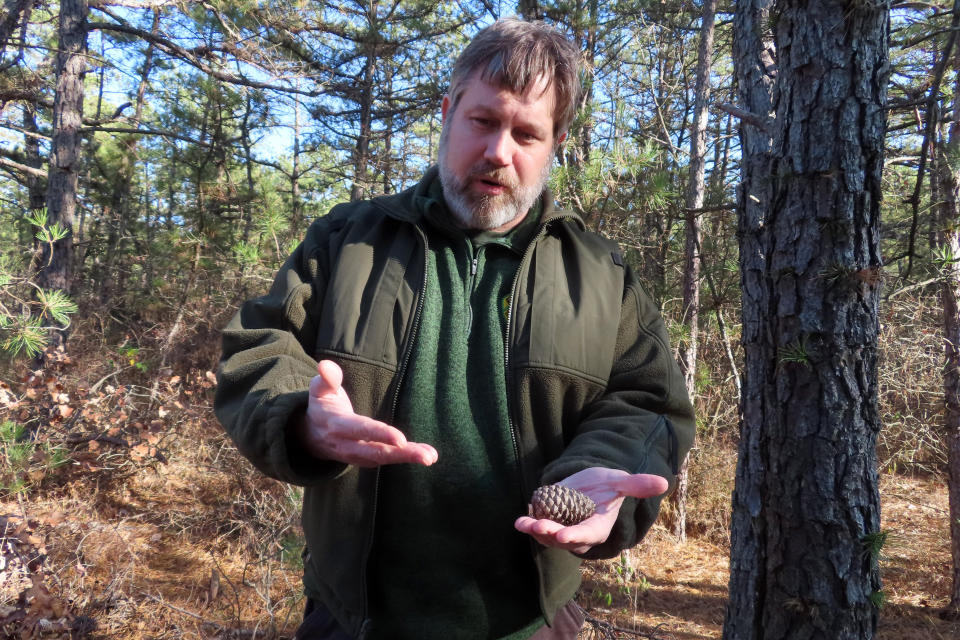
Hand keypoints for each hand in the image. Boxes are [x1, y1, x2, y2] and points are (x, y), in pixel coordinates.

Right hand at [300, 360, 437, 466]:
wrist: (309, 436)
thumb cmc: (321, 406)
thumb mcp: (319, 390)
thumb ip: (327, 378)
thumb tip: (325, 365)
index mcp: (337, 425)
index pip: (361, 430)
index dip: (380, 434)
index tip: (401, 439)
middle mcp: (347, 445)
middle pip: (377, 451)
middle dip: (402, 454)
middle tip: (426, 457)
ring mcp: (357, 455)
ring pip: (384, 458)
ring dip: (408, 458)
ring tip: (430, 457)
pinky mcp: (366, 459)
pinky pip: (386, 459)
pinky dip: (405, 458)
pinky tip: (425, 455)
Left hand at [514, 468, 667, 553]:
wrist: (590, 484)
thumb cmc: (608, 485)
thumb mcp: (621, 482)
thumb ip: (638, 485)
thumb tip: (665, 481)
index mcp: (598, 527)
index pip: (586, 535)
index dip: (573, 536)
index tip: (560, 535)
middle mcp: (579, 534)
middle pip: (563, 539)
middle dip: (549, 535)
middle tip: (538, 526)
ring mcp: (562, 529)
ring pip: (547, 536)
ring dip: (534, 531)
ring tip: (523, 522)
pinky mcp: (549, 523)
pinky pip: (537, 527)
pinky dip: (528, 523)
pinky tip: (521, 518)